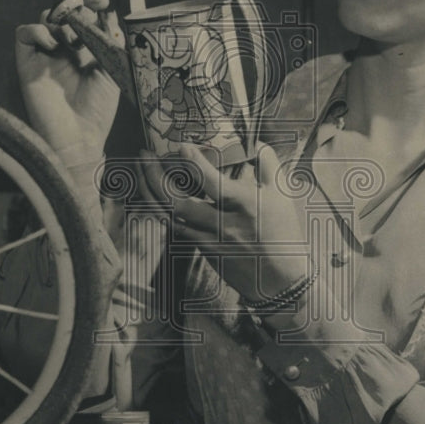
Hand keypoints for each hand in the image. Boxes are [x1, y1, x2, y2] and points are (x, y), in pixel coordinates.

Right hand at [15, 0, 123, 158]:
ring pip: (45, 16)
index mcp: (89, 47)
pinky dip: (38, 30)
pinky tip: (53, 44)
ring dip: (60, 18)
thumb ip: (111, 40)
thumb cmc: (98, 109)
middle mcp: (67, 47)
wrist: (78, 137)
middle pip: (66, 8)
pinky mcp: (28, 63)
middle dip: (76, 3)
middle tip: (83, 12)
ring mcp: (47, 54)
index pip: (88, 13)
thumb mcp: (114, 69)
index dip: (93, 0)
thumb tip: (109, 13)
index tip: (99, 0)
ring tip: (72, 38)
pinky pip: (24, 33)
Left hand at [136, 142, 312, 302]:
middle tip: (144, 155)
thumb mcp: (282, 196)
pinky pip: (176, 228)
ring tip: (141, 173)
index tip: (181, 145)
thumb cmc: (284, 233)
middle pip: (177, 201)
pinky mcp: (204, 251)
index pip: (211, 181)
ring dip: (151, 193)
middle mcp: (223, 223)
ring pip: (170, 217)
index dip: (193, 161)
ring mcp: (210, 240)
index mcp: (245, 205)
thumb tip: (257, 142)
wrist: (282, 281)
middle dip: (154, 176)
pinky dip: (162, 211)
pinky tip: (154, 195)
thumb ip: (269, 165)